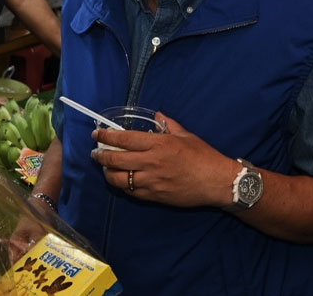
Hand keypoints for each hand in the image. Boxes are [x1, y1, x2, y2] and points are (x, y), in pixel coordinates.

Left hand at [91, 113, 240, 208]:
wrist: (216, 182)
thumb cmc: (204, 156)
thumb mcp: (187, 136)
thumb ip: (169, 125)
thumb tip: (157, 116)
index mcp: (159, 144)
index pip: (124, 139)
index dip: (107, 136)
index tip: (97, 134)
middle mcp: (151, 162)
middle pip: (115, 160)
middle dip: (101, 156)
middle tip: (96, 152)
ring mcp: (151, 181)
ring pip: (118, 179)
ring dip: (108, 173)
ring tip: (106, 168)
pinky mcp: (153, 196)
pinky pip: (130, 191)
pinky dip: (122, 185)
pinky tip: (121, 180)